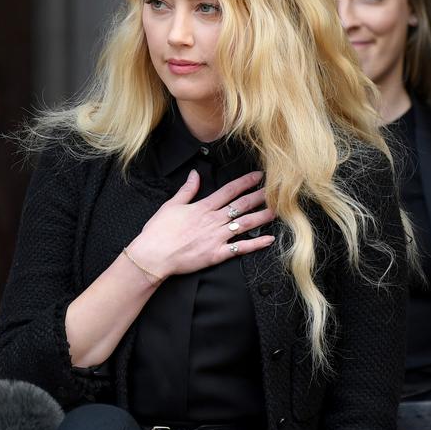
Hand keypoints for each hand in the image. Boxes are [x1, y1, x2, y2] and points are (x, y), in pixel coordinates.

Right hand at [127, 170, 275, 278]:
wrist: (154, 255)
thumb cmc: (159, 231)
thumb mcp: (171, 205)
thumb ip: (187, 189)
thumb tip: (195, 174)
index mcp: (203, 207)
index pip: (229, 191)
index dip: (245, 182)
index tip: (258, 177)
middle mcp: (213, 220)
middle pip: (241, 205)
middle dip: (259, 197)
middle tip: (276, 191)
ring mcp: (216, 237)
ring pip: (244, 224)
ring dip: (262, 217)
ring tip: (276, 211)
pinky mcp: (216, 254)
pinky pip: (240, 248)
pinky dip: (255, 244)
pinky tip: (268, 240)